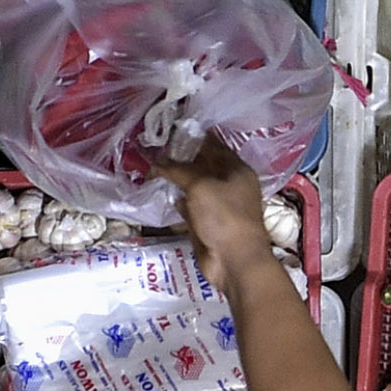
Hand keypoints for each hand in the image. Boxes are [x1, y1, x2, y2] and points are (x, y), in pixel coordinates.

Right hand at [159, 140, 273, 265]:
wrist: (234, 259)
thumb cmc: (223, 215)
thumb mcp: (200, 185)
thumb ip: (179, 170)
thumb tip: (159, 161)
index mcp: (236, 170)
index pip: (214, 146)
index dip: (193, 138)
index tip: (171, 131)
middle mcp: (229, 185)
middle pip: (203, 166)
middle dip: (182, 159)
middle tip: (156, 149)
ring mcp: (218, 205)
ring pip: (194, 187)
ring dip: (177, 180)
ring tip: (154, 168)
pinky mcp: (207, 223)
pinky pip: (190, 206)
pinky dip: (178, 201)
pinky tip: (163, 194)